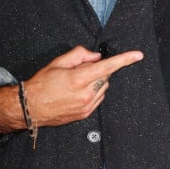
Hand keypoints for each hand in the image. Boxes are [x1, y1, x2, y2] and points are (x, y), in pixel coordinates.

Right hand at [0, 45, 142, 133]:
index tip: (138, 55)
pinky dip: (93, 90)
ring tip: (76, 81)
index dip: (125, 59)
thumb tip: (96, 56)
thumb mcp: (59, 61)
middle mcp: (86, 94)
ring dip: (96, 80)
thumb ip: (80, 54)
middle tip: (81, 69)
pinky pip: (98, 97)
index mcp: (79, 78)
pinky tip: (77, 91)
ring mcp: (86, 106)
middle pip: (106, 75)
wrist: (31, 107)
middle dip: (98, 68)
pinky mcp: (85, 114)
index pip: (108, 66)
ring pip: (103, 87)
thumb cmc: (42, 83)